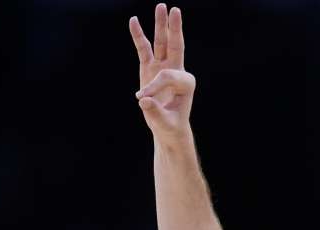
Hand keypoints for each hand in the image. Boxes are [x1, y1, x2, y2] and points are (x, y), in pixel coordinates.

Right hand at [129, 4, 194, 144]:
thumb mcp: (165, 124)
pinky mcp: (150, 68)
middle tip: (175, 9)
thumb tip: (143, 99)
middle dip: (175, 28)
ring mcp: (163, 66)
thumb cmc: (170, 126)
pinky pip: (144, 48)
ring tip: (162, 6)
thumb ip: (156, 113)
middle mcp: (177, 70)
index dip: (153, 87)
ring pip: (162, 42)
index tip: (142, 100)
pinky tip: (133, 20)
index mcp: (186, 83)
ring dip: (160, 25)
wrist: (167, 128)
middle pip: (176, 45)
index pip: (167, 76)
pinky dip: (138, 35)